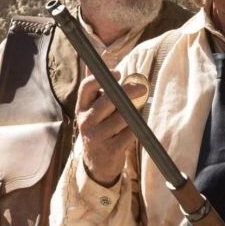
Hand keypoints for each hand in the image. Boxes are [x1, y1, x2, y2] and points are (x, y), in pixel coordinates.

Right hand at [76, 69, 146, 186]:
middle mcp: (86, 121)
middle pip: (109, 100)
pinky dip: (136, 128)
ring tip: (134, 114)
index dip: (101, 77)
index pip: (86, 87)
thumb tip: (95, 60)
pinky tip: (134, 129)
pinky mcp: (110, 150)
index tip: (118, 73)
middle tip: (143, 87)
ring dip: (133, 113)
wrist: (97, 164)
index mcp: (81, 108)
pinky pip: (131, 132)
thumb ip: (95, 86)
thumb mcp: (92, 109)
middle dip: (129, 91)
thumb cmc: (99, 128)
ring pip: (123, 117)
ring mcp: (97, 137)